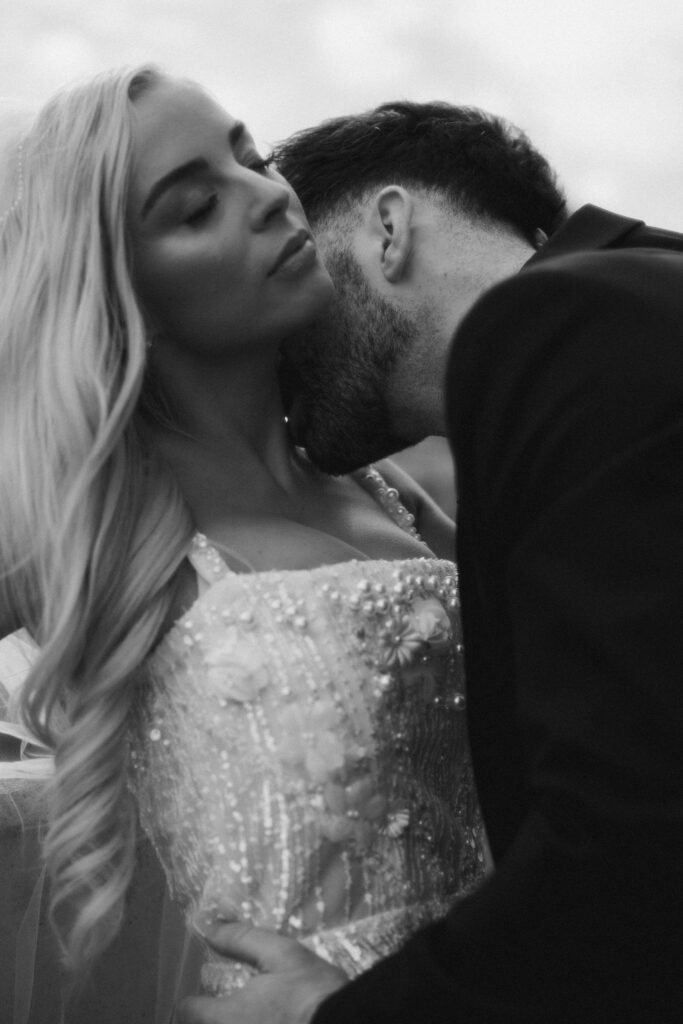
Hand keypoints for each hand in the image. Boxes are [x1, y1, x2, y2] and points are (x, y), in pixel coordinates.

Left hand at [178, 920, 347, 1023]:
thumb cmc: (311, 992)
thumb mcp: (282, 954)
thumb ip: (242, 940)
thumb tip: (209, 929)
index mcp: (227, 1016)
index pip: (187, 1012)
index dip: (191, 1001)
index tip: (200, 995)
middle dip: (206, 1018)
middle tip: (221, 1007)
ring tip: (248, 1015)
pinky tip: (266, 1022)